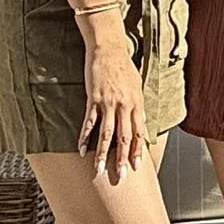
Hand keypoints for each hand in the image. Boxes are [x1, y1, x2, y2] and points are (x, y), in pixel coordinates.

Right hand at [80, 47, 148, 184]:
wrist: (108, 49)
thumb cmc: (123, 66)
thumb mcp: (137, 85)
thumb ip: (138, 105)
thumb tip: (142, 121)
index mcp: (137, 104)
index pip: (139, 132)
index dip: (137, 150)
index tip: (136, 165)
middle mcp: (124, 106)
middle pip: (124, 137)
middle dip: (122, 158)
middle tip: (121, 175)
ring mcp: (108, 103)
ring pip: (106, 134)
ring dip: (103, 154)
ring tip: (99, 169)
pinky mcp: (93, 99)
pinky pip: (89, 122)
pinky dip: (85, 137)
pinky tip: (81, 149)